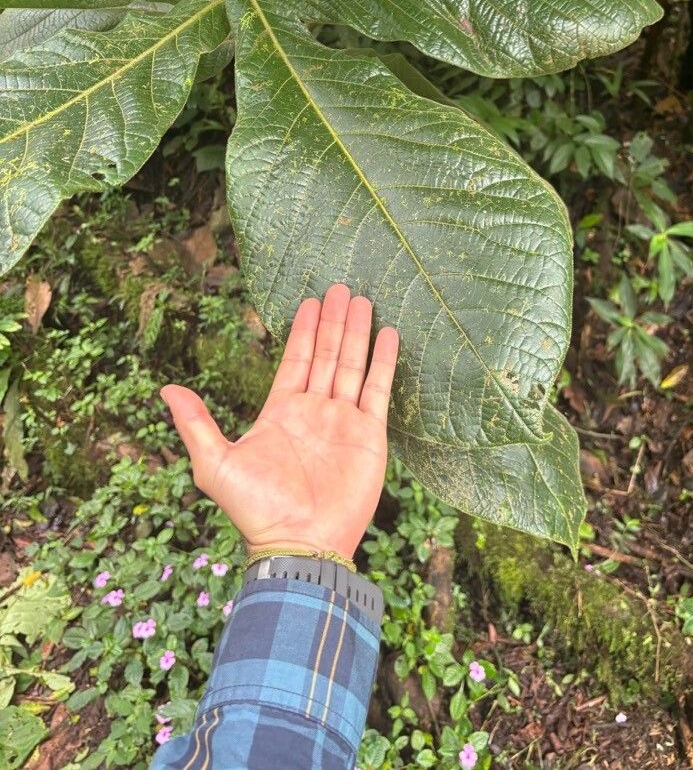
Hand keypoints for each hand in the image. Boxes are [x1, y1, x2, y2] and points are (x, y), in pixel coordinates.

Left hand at [160, 284, 398, 559]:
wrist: (301, 543)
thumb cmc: (256, 509)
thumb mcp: (215, 465)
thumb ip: (196, 424)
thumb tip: (166, 388)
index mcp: (281, 411)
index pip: (295, 359)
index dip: (303, 330)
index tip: (310, 301)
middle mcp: (315, 410)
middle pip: (326, 354)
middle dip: (333, 321)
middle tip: (341, 287)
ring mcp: (344, 421)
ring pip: (352, 365)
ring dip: (357, 333)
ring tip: (363, 300)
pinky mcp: (370, 434)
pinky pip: (379, 390)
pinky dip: (383, 362)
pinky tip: (388, 334)